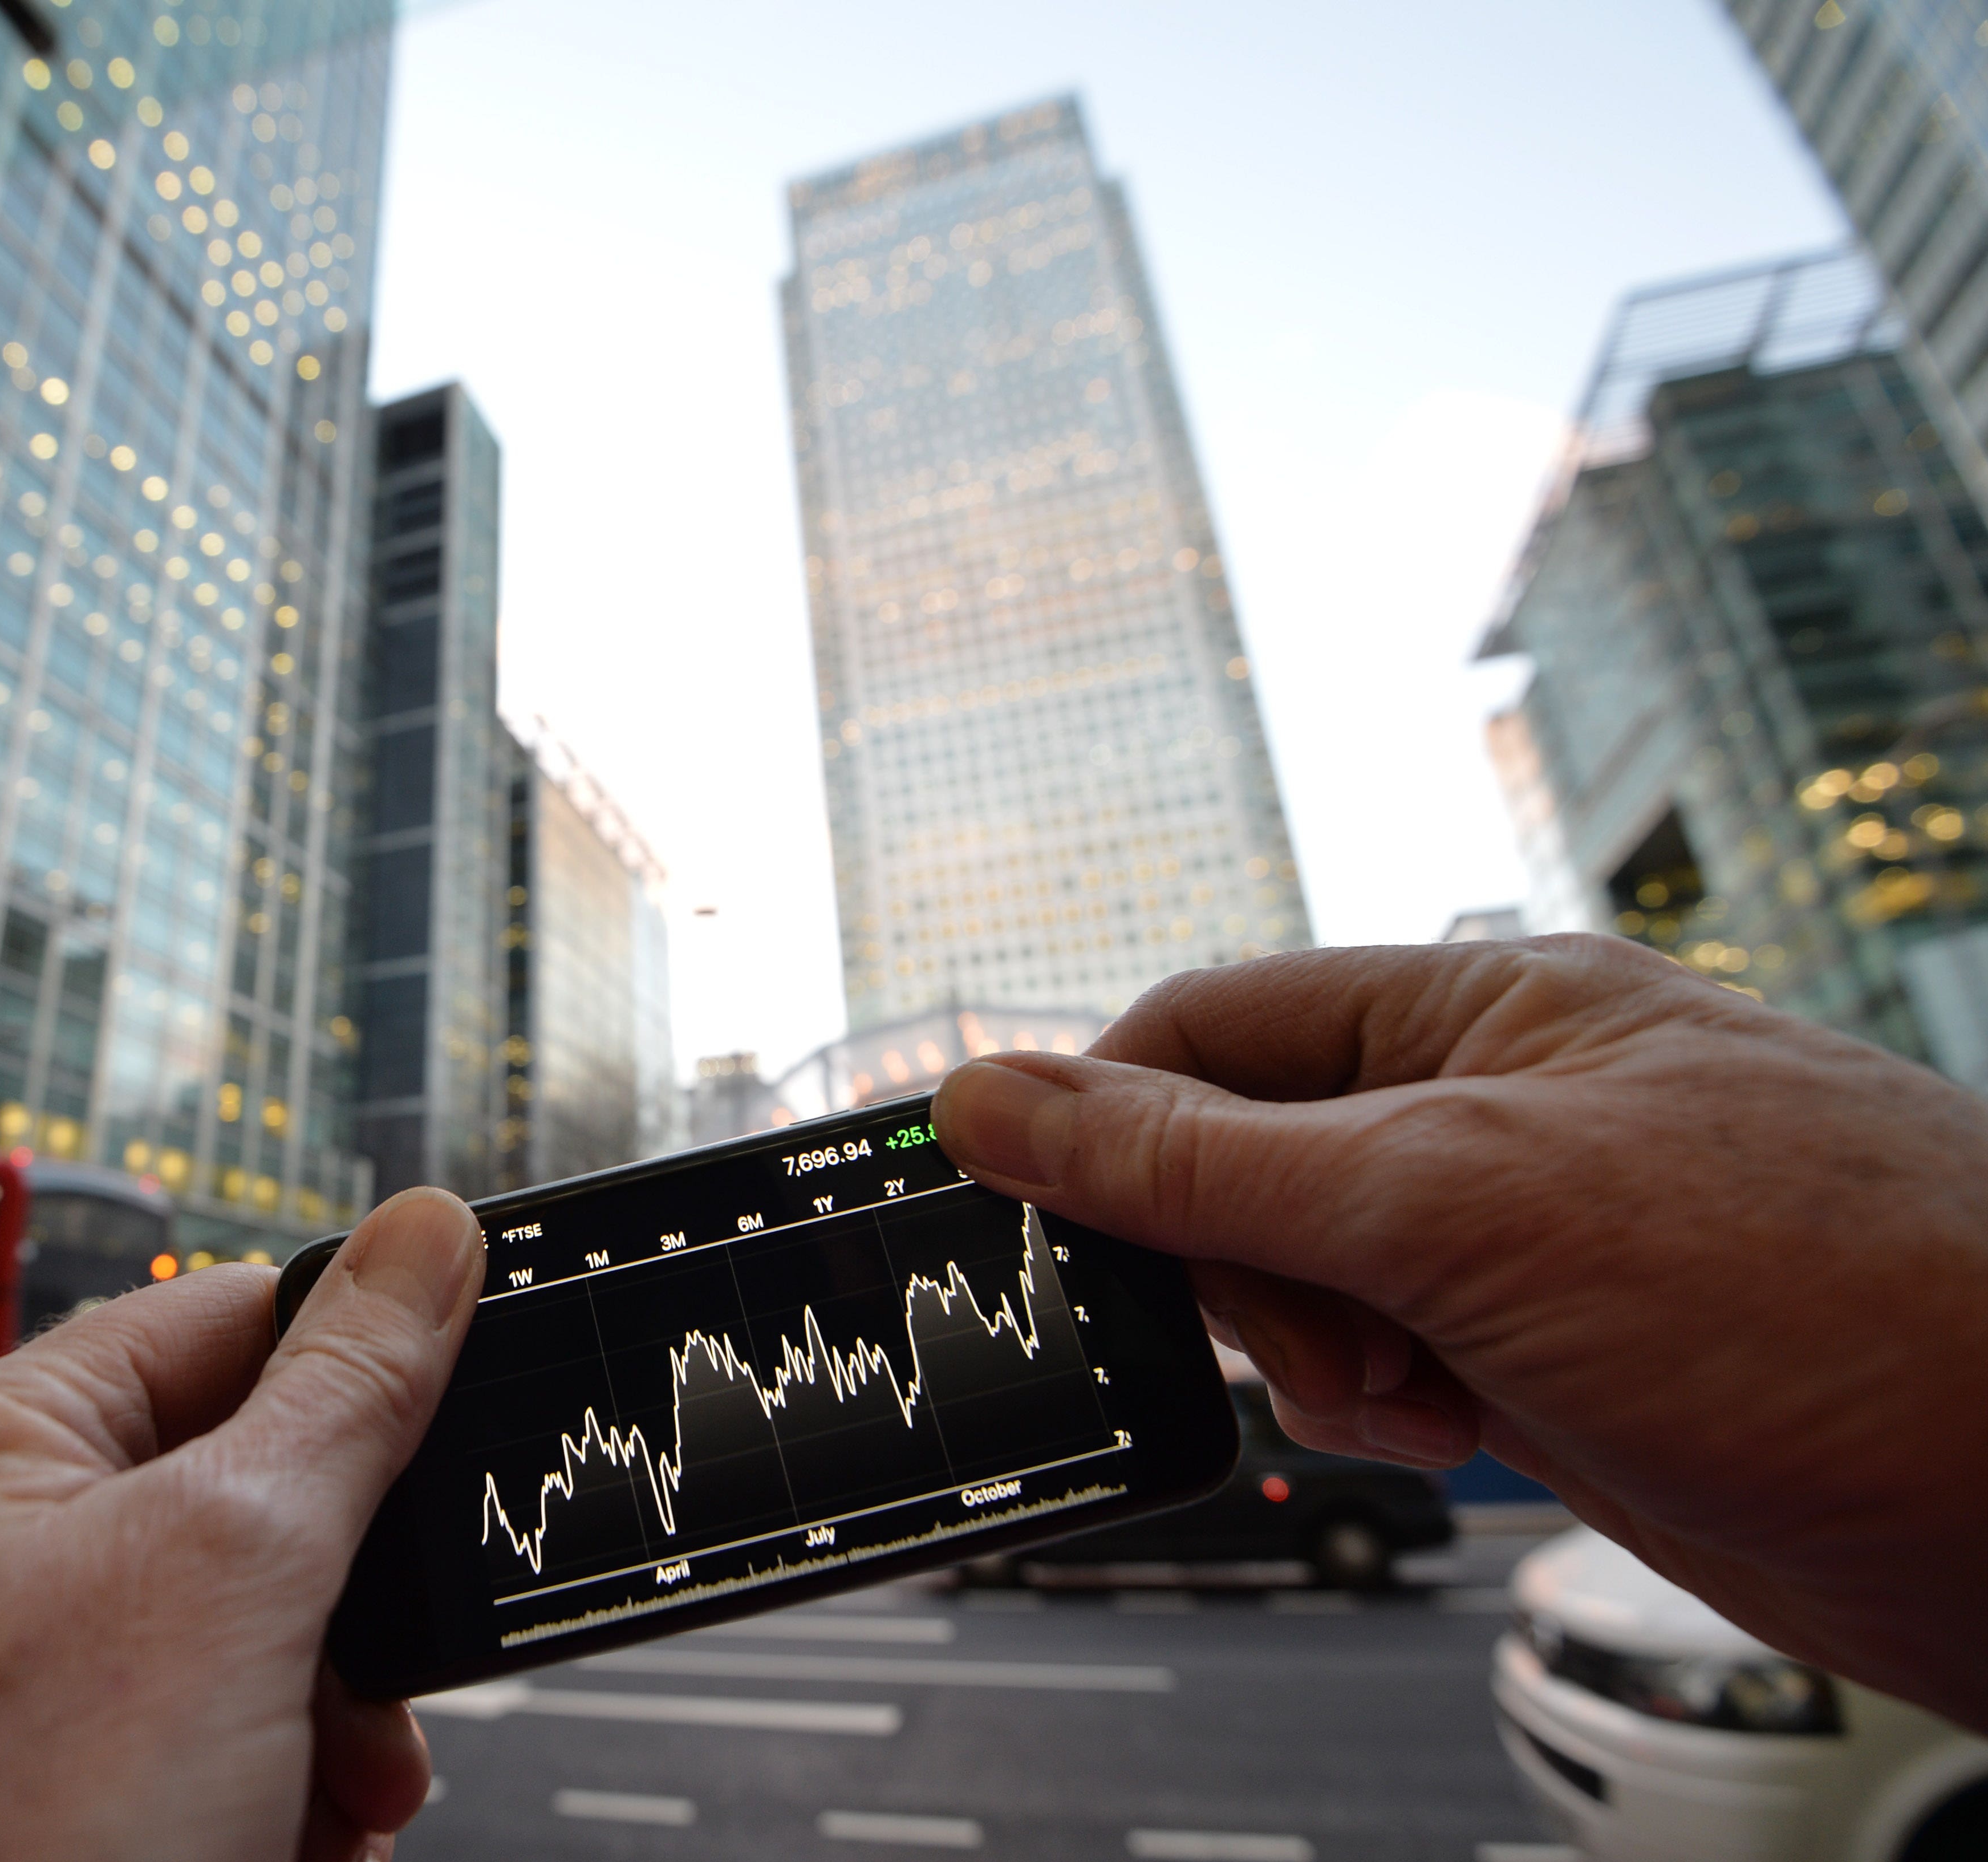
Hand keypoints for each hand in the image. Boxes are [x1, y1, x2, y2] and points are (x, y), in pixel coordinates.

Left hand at [0, 1186, 484, 1861]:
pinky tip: (284, 1854)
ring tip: (331, 1807)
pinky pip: (214, 1778)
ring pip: (254, 1668)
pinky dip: (277, 1818)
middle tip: (387, 1680)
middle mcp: (3, 1567)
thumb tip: (423, 1232)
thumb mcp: (225, 1565)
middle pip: (261, 1515)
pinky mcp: (58, 1824)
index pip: (228, 1322)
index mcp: (8, 1449)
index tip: (471, 1406)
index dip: (362, 1363)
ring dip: (330, 1739)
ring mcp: (25, 1711)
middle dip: (354, 1612)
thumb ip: (343, 1393)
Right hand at [930, 935, 1987, 1730]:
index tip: (1037, 1220)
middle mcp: (1495, 1113)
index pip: (1208, 1031)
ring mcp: (1526, 1244)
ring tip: (1413, 1388)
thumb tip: (997, 1100)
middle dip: (1239, 1263)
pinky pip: (1386, 1367)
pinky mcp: (1554, 1362)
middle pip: (1242, 1164)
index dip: (1106, 1121)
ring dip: (1314, 1352)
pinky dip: (1383, 1410)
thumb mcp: (1451, 1202)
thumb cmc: (1816, 1297)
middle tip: (1314, 1325)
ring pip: (1306, 1282)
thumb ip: (1202, 1158)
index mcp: (1477, 1011)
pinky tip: (1457, 1429)